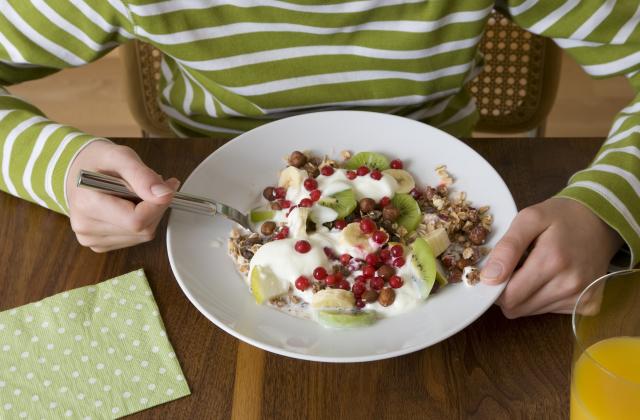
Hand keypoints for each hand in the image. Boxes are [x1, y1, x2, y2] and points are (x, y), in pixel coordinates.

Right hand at [66, 141, 179, 251]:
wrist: (77, 171)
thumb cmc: (98, 162)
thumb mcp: (120, 156)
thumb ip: (142, 176)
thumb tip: (164, 195)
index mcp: (87, 203)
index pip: (136, 220)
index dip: (158, 204)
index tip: (168, 186)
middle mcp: (86, 226)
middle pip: (142, 229)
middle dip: (155, 207)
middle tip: (152, 186)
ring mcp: (91, 239)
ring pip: (142, 235)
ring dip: (149, 214)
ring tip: (136, 194)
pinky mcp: (99, 245)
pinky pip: (134, 239)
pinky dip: (140, 223)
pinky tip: (129, 207)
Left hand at [481, 197, 622, 317]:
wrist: (600, 222)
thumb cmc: (561, 217)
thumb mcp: (528, 219)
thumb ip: (507, 248)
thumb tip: (489, 278)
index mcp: (551, 261)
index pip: (508, 297)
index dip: (496, 286)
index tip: (498, 270)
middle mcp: (569, 285)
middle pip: (518, 308)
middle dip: (509, 291)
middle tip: (517, 267)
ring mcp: (581, 298)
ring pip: (532, 311)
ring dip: (527, 294)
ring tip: (537, 269)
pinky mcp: (589, 305)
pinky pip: (551, 312)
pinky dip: (544, 297)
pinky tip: (552, 277)